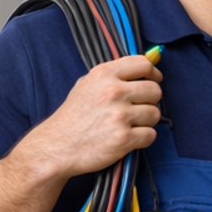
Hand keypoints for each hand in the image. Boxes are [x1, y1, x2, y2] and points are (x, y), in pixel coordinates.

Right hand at [22, 55, 162, 179]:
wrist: (56, 147)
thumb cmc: (73, 116)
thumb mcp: (86, 85)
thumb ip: (113, 76)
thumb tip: (148, 67)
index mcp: (103, 75)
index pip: (143, 64)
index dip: (153, 73)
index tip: (153, 80)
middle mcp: (113, 92)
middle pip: (155, 90)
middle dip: (149, 101)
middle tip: (135, 109)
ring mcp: (119, 115)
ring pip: (155, 113)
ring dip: (146, 121)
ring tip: (126, 125)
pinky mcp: (124, 138)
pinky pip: (151, 134)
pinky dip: (142, 139)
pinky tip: (125, 138)